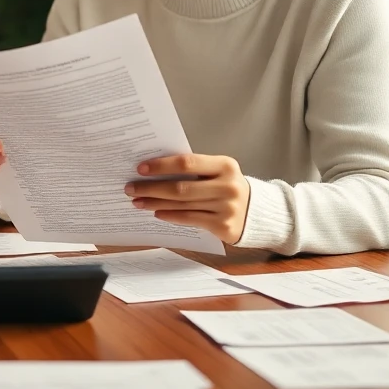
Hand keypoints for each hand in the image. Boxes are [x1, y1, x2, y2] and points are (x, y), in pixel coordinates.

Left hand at [125, 154, 250, 243]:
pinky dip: (170, 216)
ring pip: (182, 205)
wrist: (257, 213)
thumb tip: (153, 170)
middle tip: (131, 188)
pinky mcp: (223, 226)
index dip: (162, 165)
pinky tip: (156, 212)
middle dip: (151, 187)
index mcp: (225, 165)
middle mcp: (228, 185)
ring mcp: (227, 207)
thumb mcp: (218, 172)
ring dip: (155, 203)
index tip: (140, 168)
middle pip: (181, 187)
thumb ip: (194, 169)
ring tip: (138, 201)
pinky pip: (189, 219)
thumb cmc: (227, 187)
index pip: (187, 162)